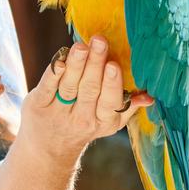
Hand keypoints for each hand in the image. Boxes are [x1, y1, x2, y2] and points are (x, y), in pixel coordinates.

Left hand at [17, 36, 153, 163]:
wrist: (48, 148)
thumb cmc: (85, 124)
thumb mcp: (109, 122)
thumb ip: (129, 106)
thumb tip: (150, 97)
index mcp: (104, 121)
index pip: (110, 102)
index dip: (111, 83)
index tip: (114, 64)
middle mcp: (82, 118)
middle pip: (89, 89)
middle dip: (94, 64)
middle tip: (99, 41)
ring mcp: (58, 112)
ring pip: (69, 86)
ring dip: (76, 64)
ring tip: (81, 45)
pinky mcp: (38, 105)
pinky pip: (47, 87)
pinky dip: (54, 73)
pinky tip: (61, 59)